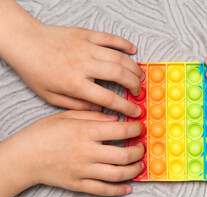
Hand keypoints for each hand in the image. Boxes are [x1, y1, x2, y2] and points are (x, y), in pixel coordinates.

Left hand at [0, 11, 142, 116]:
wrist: (24, 42)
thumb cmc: (35, 70)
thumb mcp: (51, 96)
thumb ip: (76, 106)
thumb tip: (99, 110)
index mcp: (74, 83)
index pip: (108, 98)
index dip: (126, 107)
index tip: (135, 112)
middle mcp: (83, 64)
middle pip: (119, 75)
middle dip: (135, 85)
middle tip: (139, 92)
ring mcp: (86, 47)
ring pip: (119, 57)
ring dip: (134, 67)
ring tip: (141, 76)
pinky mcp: (86, 34)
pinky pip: (111, 38)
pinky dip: (124, 44)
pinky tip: (133, 51)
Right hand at [0, 111, 144, 196]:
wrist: (24, 157)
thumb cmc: (44, 133)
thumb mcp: (67, 115)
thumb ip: (92, 115)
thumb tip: (115, 118)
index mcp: (85, 131)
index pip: (120, 130)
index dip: (135, 129)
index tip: (140, 128)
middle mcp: (87, 152)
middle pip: (124, 155)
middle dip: (139, 151)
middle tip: (142, 147)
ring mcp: (83, 170)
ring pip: (118, 174)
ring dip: (134, 170)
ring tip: (140, 165)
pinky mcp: (78, 184)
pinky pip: (103, 190)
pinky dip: (119, 190)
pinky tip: (129, 187)